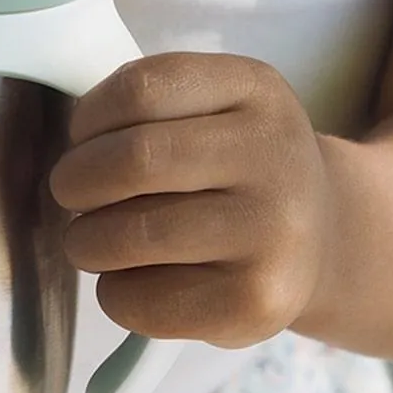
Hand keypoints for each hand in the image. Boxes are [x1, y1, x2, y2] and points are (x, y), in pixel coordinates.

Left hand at [49, 53, 334, 347]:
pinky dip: (114, 293)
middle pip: (131, 162)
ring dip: (86, 243)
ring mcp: (272, 233)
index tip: (83, 141)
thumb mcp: (214, 106)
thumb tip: (65, 154)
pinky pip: (141, 301)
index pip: (139, 89)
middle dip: (75, 183)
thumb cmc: (234, 168)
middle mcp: (273, 155)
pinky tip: (137, 280)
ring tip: (97, 241)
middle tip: (73, 195)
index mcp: (254, 89)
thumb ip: (144, 110)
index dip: (87, 120)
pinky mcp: (257, 303)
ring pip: (126, 236)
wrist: (326, 236)